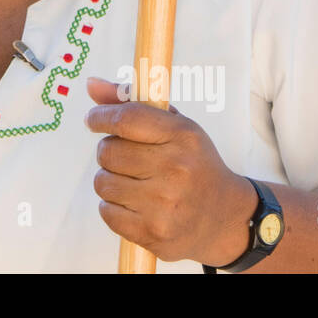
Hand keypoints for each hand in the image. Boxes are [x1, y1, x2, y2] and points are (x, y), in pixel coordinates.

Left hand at [84, 76, 255, 264]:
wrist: (226, 218)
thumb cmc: (194, 166)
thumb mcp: (175, 128)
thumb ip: (131, 103)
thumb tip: (91, 84)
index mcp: (183, 136)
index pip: (126, 118)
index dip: (101, 117)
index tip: (94, 119)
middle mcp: (176, 169)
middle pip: (108, 151)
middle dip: (109, 152)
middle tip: (126, 158)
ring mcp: (165, 205)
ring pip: (102, 183)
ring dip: (110, 181)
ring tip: (134, 183)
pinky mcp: (154, 233)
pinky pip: (106, 212)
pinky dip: (114, 207)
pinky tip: (136, 204)